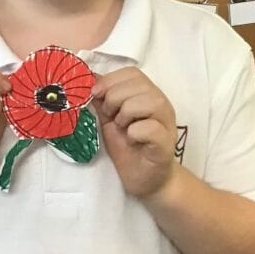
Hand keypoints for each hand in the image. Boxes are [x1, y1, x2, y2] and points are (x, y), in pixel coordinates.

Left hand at [92, 68, 176, 198]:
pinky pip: (150, 128)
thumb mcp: (109, 120)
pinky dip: (135, 132)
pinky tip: (133, 140)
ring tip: (123, 128)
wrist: (146, 180)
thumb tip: (88, 79)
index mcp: (148, 94)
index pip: (132, 73)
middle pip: (139, 84)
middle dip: (115, 98)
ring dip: (126, 114)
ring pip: (148, 102)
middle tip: (111, 117)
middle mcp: (161, 104)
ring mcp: (166, 122)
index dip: (110, 81)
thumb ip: (102, 100)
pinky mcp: (165, 143)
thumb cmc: (128, 148)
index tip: (96, 96)